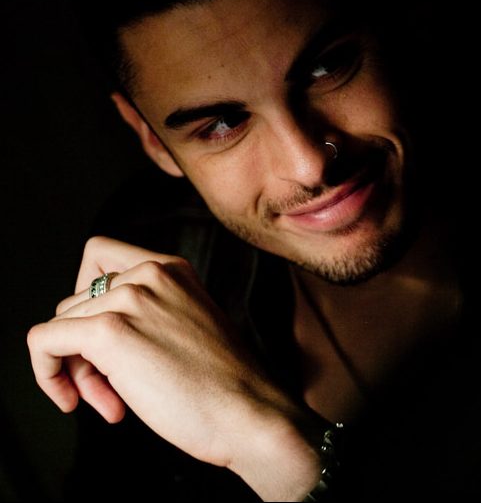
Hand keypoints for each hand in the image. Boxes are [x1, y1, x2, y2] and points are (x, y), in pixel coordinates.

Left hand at [27, 236, 324, 500]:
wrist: (249, 411)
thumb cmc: (221, 385)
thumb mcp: (186, 326)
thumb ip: (147, 313)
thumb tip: (83, 336)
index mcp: (172, 268)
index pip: (99, 256)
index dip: (87, 299)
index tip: (101, 341)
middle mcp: (150, 272)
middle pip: (75, 298)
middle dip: (82, 346)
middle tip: (108, 387)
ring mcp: (131, 297)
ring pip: (60, 323)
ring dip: (75, 368)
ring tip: (113, 400)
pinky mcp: (110, 331)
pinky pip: (43, 341)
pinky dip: (45, 373)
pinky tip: (73, 401)